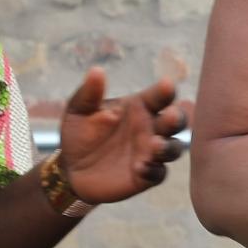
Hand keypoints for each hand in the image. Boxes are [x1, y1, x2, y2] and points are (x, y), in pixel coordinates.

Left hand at [59, 70, 190, 202]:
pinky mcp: (147, 176)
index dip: (165, 90)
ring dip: (168, 146)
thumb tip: (96, 71)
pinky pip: (158, 174)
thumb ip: (89, 94)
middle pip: (175, 121)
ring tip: (155, 145)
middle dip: (177, 118)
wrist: (71, 168)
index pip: (159, 96)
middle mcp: (151, 128)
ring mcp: (151, 153)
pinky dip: (153, 171)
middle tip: (171, 116)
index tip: (166, 85)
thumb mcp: (78, 111)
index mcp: (140, 107)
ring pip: (172, 148)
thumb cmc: (79, 132)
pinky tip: (140, 168)